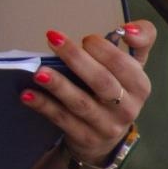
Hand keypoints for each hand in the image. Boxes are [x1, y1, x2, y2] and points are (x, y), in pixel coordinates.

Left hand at [22, 21, 154, 165]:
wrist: (105, 139)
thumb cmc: (116, 91)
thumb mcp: (132, 68)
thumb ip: (140, 41)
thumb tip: (129, 28)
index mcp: (139, 86)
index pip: (125, 66)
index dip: (106, 50)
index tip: (86, 38)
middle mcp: (126, 108)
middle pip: (102, 82)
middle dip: (77, 59)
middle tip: (53, 39)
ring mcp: (105, 126)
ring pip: (81, 103)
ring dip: (59, 86)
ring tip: (38, 72)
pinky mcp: (84, 137)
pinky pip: (62, 120)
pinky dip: (44, 106)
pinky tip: (27, 95)